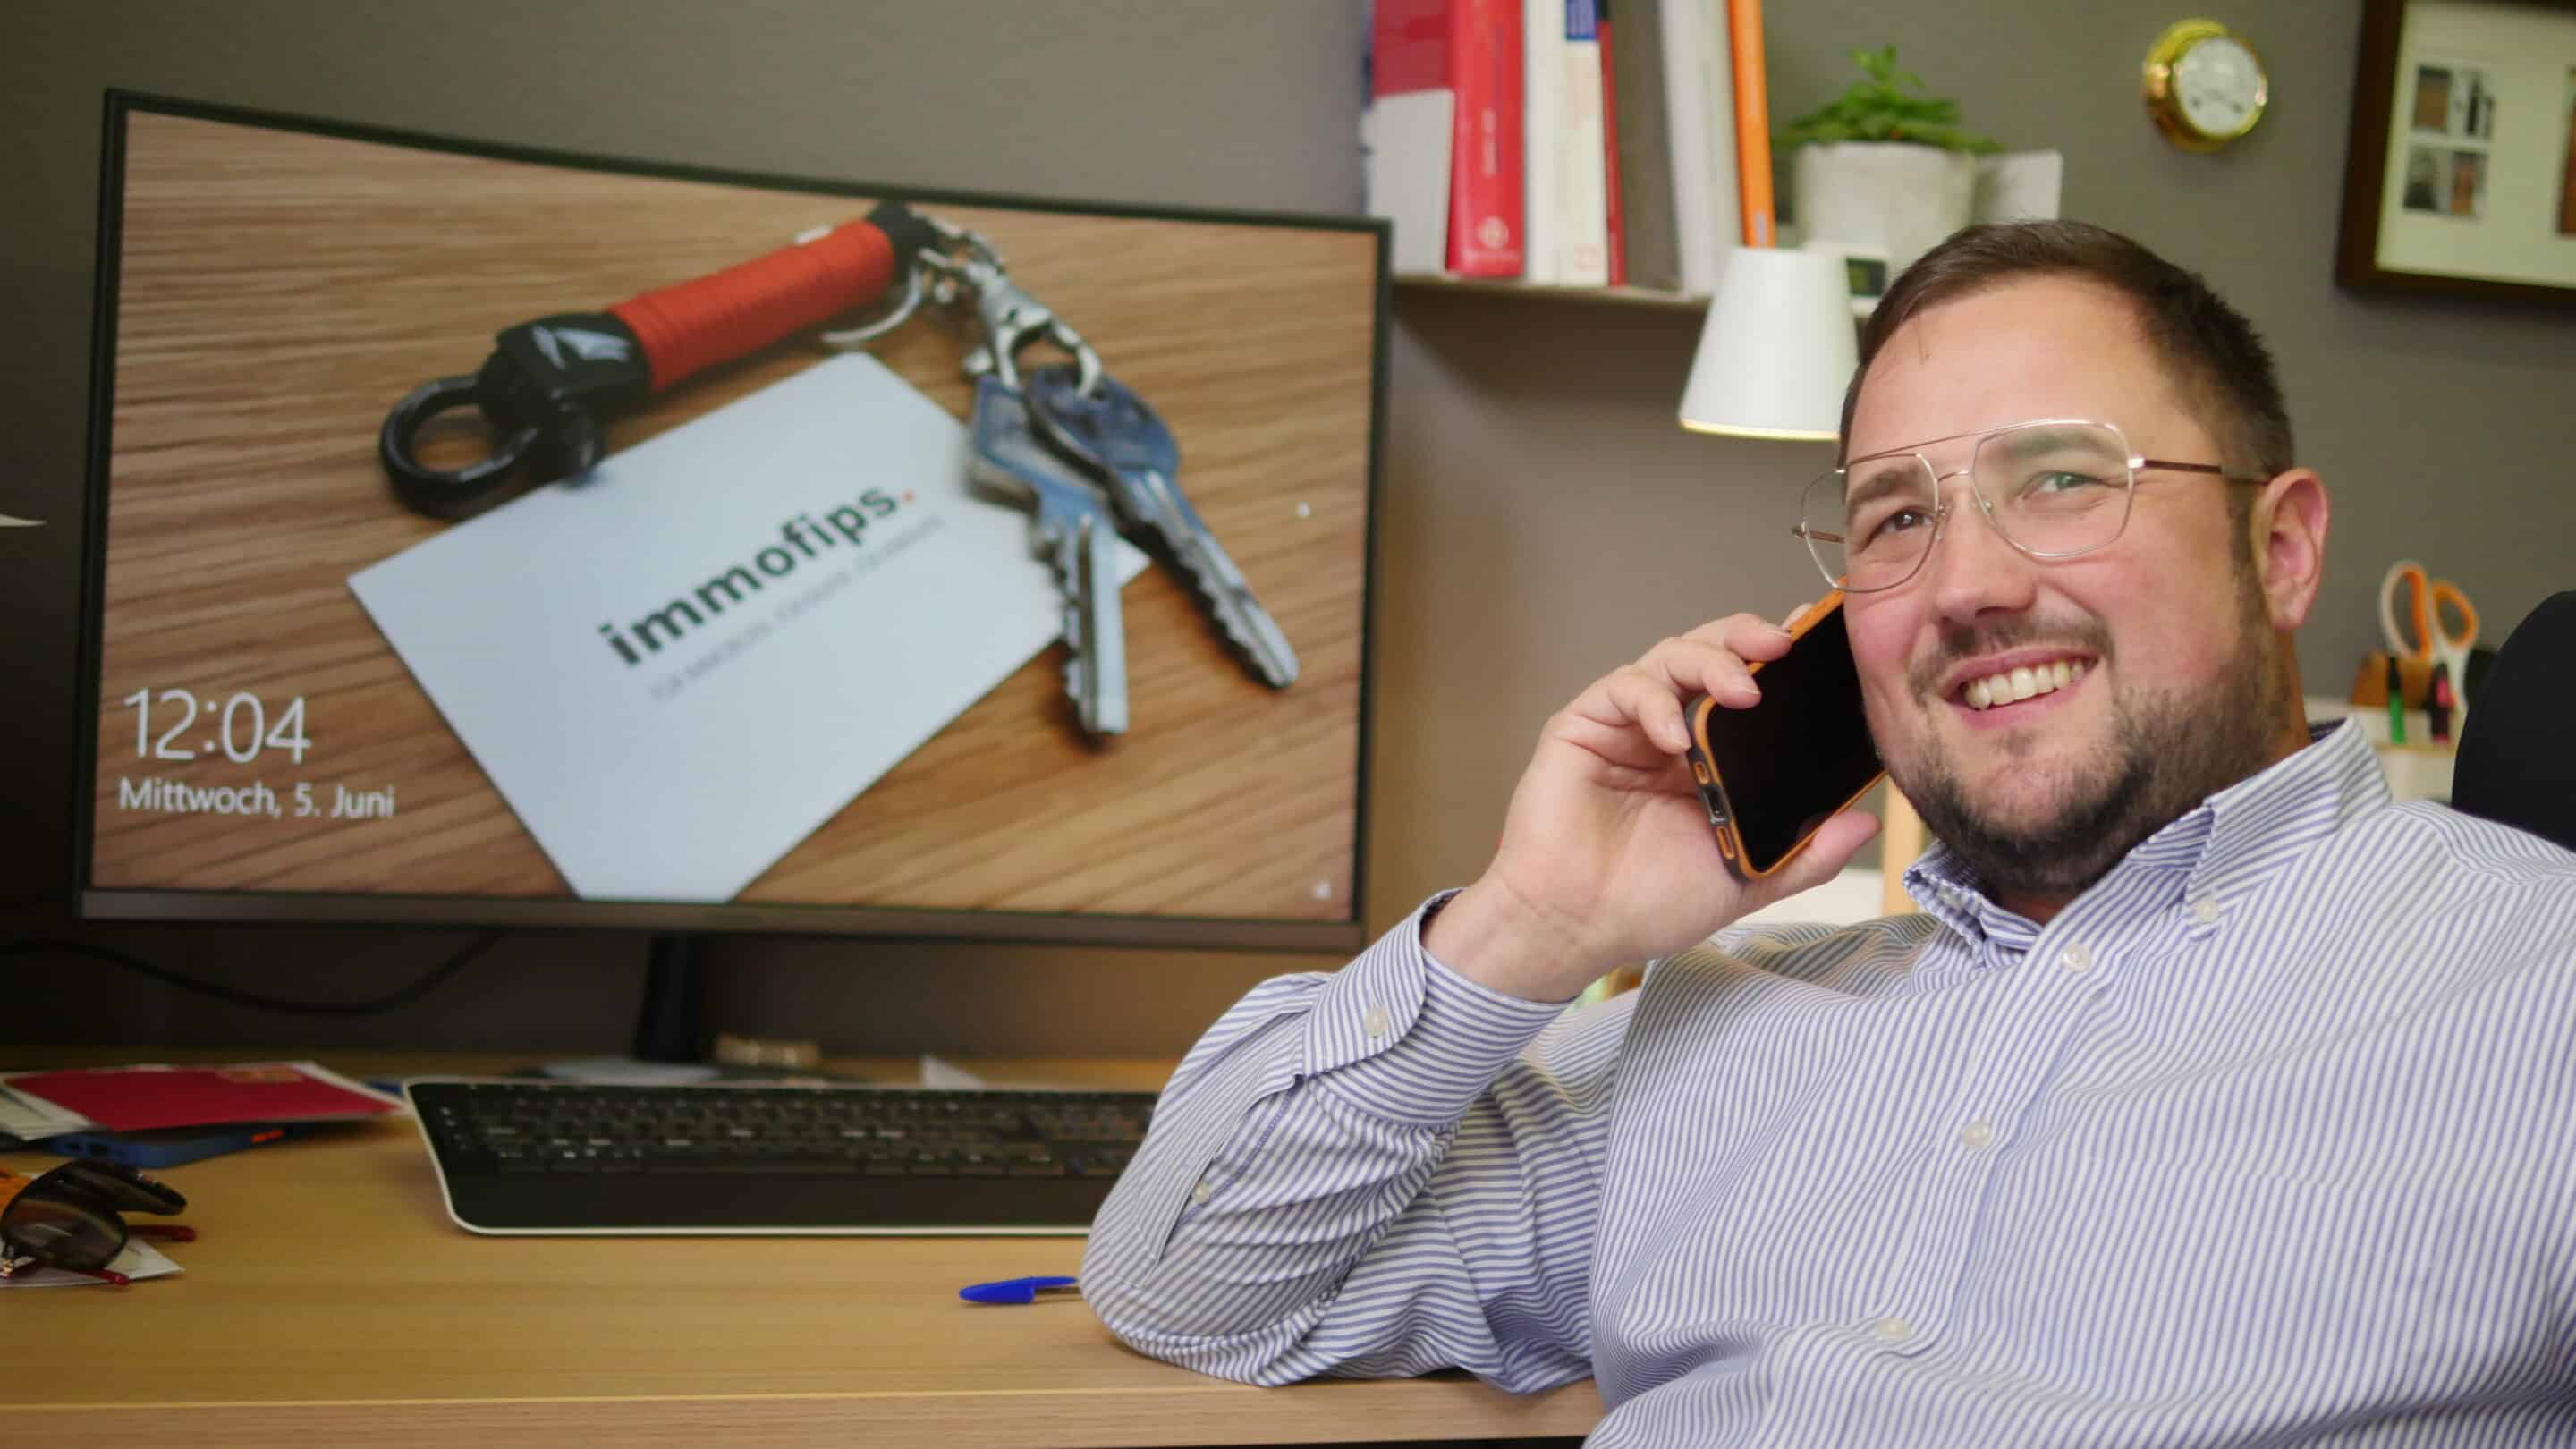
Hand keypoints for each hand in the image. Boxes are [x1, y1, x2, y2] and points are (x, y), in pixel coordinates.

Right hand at [1425, 610, 1880, 1002]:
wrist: (1576, 928)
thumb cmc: (1649, 905)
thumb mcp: (1747, 881)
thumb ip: (1807, 853)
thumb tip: (1867, 821)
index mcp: (1711, 759)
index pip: (1750, 689)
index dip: (1781, 662)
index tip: (1819, 645)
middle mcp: (1670, 731)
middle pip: (1712, 654)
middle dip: (1750, 639)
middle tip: (1785, 646)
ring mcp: (1627, 726)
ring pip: (1671, 656)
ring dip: (1712, 663)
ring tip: (1744, 690)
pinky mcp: (1583, 726)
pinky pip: (1625, 688)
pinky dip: (1655, 702)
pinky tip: (1675, 736)